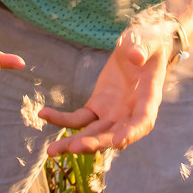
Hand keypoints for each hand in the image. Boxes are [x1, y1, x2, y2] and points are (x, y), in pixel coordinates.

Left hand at [40, 23, 174, 154]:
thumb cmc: (146, 44)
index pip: (143, 121)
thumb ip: (141, 48)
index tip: (118, 141)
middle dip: (96, 143)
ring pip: (93, 134)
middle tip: (75, 148)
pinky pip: (78, 119)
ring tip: (52, 151)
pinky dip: (61, 119)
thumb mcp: (146, 40)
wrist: (136, 48)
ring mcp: (112, 114)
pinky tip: (44, 114)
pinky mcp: (96, 108)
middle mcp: (130, 114)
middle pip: (113, 135)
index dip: (131, 132)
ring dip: (74, 143)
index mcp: (149, 99)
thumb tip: (135, 57)